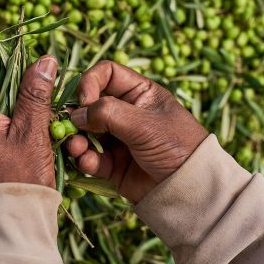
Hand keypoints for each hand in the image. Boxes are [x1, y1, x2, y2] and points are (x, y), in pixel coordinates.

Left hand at [0, 55, 57, 192]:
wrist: (13, 225)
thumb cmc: (21, 178)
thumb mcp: (31, 132)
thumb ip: (36, 95)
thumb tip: (44, 60)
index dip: (14, 74)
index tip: (39, 85)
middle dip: (25, 99)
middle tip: (49, 110)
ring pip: (4, 117)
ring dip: (27, 118)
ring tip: (47, 130)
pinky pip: (4, 135)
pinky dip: (22, 134)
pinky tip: (39, 144)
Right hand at [68, 61, 207, 202]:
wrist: (191, 188)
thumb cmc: (177, 146)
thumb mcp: (145, 123)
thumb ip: (108, 113)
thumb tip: (77, 114)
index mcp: (139, 93)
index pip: (106, 74)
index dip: (90, 83)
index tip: (85, 101)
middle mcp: (126, 112)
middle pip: (90, 105)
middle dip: (78, 116)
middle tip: (71, 127)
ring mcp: (118, 138)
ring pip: (86, 133)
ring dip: (77, 139)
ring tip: (76, 147)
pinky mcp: (113, 163)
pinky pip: (91, 157)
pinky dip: (85, 159)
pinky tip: (87, 162)